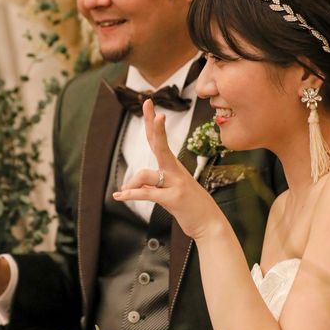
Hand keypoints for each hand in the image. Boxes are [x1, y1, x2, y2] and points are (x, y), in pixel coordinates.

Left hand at [113, 99, 227, 239]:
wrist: (210, 225)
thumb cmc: (190, 207)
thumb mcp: (171, 192)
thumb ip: (154, 186)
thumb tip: (136, 185)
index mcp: (174, 167)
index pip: (160, 141)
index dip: (153, 123)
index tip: (149, 105)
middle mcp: (176, 171)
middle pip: (160, 144)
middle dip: (154, 125)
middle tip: (149, 105)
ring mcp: (176, 184)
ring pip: (146, 175)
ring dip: (131, 185)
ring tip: (123, 192)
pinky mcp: (174, 199)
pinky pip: (147, 193)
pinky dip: (131, 194)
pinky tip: (119, 196)